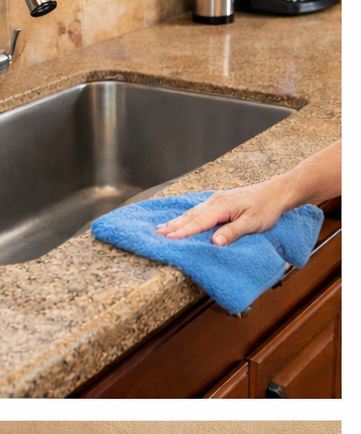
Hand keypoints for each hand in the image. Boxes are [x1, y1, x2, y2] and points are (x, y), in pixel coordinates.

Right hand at [155, 181, 285, 246]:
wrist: (278, 191)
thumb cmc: (267, 207)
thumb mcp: (253, 222)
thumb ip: (233, 232)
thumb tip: (215, 242)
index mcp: (222, 207)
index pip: (198, 222)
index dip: (183, 232)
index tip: (168, 239)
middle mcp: (215, 201)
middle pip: (190, 216)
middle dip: (172, 226)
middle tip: (156, 235)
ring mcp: (216, 200)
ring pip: (192, 212)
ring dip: (176, 221)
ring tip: (161, 229)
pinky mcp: (219, 201)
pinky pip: (197, 210)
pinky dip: (185, 217)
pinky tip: (179, 220)